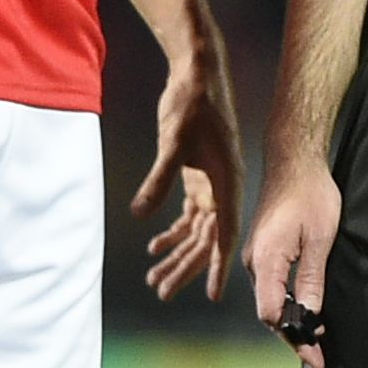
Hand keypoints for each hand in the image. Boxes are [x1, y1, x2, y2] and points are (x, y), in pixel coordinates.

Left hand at [136, 22, 242, 301]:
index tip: (212, 293)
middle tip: (163, 292)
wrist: (198, 73)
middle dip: (186, 267)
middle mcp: (224, 188)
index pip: (224, 232)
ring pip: (196, 230)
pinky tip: (156, 246)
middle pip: (207, 238)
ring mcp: (211, 184)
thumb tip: (140, 214)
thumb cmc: (193, 103)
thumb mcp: (173, 140)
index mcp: (227, 182)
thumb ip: (159, 179)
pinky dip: (173, 232)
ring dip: (176, 254)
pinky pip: (189, 214)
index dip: (218, 265)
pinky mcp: (198, 177)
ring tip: (155, 278)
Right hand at [247, 157, 341, 367]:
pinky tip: (304, 311)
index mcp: (266, 259)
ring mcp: (256, 256)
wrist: (293, 162)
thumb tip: (311, 316)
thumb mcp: (320, 238)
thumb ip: (313, 279)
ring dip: (291, 321)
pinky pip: (271, 286)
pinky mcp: (263, 251)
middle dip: (294, 336)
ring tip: (315, 340)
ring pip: (269, 301)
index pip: (271, 313)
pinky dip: (287, 303)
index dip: (293, 338)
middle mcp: (254, 262)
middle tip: (319, 357)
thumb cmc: (310, 193)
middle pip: (269, 312)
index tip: (315, 356)